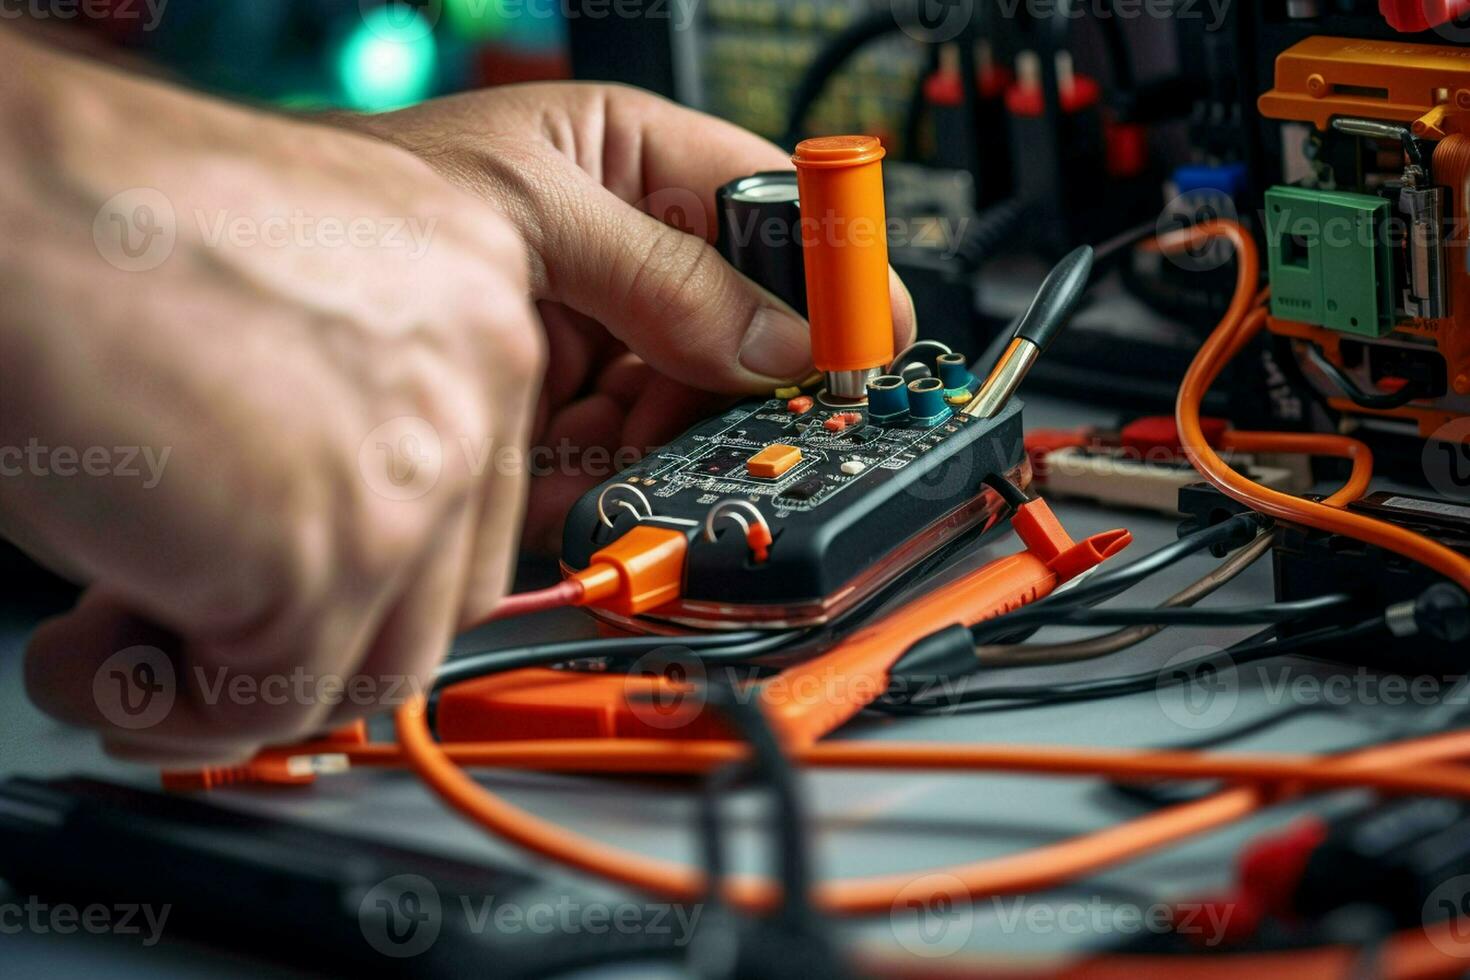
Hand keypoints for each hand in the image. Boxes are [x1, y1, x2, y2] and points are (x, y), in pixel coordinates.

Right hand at [4, 34, 542, 763]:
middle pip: (445, 593)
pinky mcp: (341, 547)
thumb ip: (351, 435)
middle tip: (174, 612)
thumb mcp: (288, 319)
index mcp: (480, 290)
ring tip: (111, 638)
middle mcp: (486, 364)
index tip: (273, 578)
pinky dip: (165, 706)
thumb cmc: (87, 225)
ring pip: (375, 667)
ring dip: (238, 683)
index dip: (369, 568)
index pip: (481, 497)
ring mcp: (428, 460)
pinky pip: (274, 700)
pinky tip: (80, 655)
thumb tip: (324, 587)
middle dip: (309, 637)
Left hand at [343, 84, 916, 548]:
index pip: (766, 208)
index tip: (869, 331)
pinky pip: (609, 464)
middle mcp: (617, 258)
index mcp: (628, 163)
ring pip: (678, 410)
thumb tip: (779, 340)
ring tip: (669, 465)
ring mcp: (582, 344)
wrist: (252, 275)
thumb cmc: (362, 187)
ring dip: (675, 447)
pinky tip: (603, 492)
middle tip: (773, 424)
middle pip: (736, 330)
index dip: (827, 269)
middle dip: (746, 382)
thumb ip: (666, 276)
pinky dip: (613, 491)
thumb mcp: (533, 204)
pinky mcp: (541, 421)